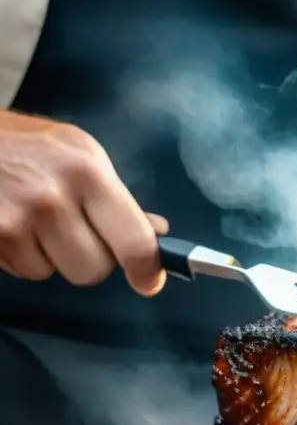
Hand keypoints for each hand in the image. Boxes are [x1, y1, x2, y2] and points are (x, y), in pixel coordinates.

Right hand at [0, 110, 166, 294]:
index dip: (146, 270)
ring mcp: (16, 221)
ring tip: (33, 220)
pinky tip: (12, 224)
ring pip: (54, 273)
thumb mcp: (76, 153)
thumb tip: (155, 231)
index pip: (134, 241)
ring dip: (49, 257)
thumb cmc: (20, 143)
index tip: (148, 281)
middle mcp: (52, 198)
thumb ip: (116, 196)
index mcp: (87, 173)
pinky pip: (22, 271)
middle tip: (72, 231)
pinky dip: (20, 255)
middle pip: (94, 270)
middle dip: (88, 258)